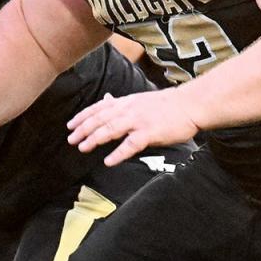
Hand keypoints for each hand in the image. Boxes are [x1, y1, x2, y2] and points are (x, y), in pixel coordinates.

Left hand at [66, 89, 199, 165]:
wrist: (190, 104)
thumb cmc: (168, 105)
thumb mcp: (141, 99)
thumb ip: (123, 102)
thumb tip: (107, 99)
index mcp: (127, 102)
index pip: (99, 108)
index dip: (83, 117)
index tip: (70, 125)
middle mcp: (129, 110)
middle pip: (101, 119)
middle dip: (83, 129)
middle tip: (71, 139)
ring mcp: (139, 121)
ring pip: (111, 129)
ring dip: (95, 139)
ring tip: (83, 147)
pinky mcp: (150, 133)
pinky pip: (130, 145)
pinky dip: (118, 153)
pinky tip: (108, 161)